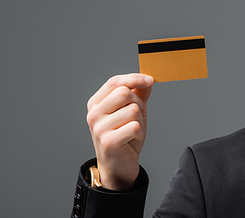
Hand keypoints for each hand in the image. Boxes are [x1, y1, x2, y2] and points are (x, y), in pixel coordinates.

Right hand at [86, 73, 153, 190]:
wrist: (118, 166)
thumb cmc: (124, 136)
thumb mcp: (132, 111)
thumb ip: (138, 94)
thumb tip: (148, 80)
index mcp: (96, 103)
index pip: (114, 82)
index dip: (134, 78)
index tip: (150, 80)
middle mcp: (94, 114)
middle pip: (124, 93)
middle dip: (138, 103)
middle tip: (136, 117)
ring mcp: (99, 128)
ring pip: (133, 110)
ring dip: (140, 121)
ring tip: (132, 131)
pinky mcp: (108, 142)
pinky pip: (135, 127)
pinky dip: (140, 133)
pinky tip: (132, 140)